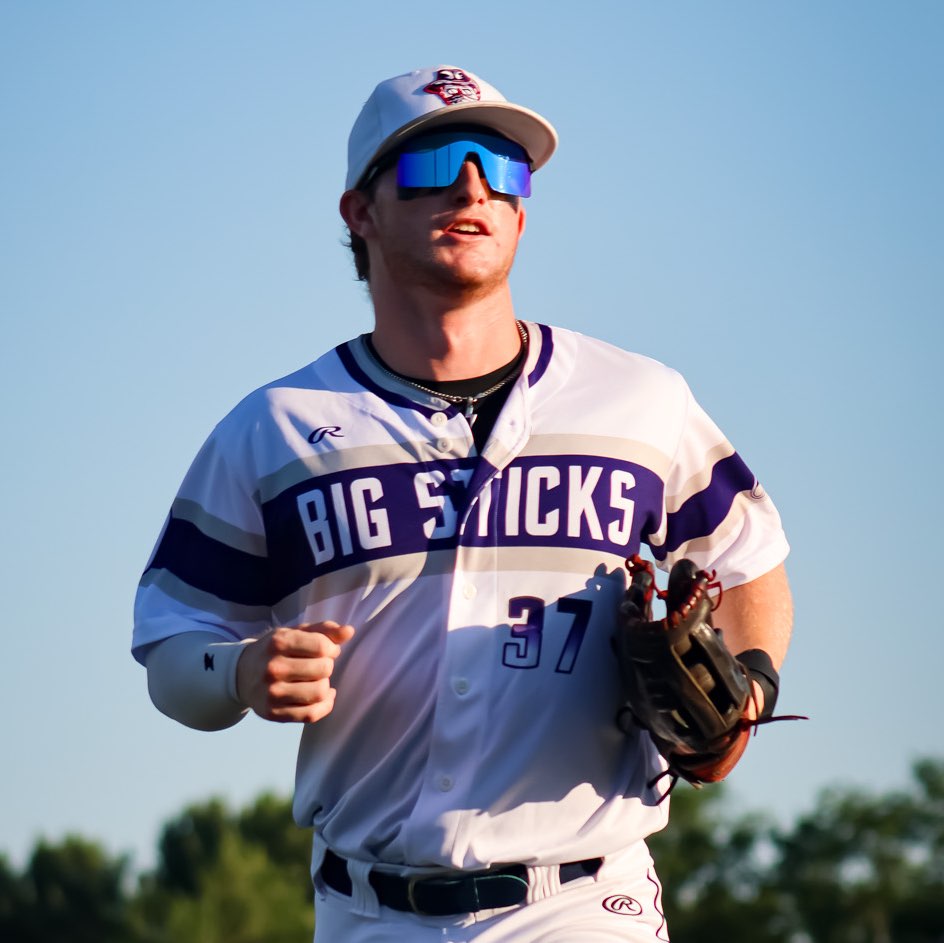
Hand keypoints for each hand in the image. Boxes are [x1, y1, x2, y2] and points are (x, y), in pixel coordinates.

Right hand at [236, 621, 354, 722]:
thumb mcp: (295, 632)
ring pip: (319, 693)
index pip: (322, 646)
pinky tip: (323, 696)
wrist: (241, 674)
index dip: (332, 649)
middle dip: (327, 666)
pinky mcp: (273, 713)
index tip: (327, 650)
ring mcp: (272, 693)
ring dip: (325, 686)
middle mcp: (273, 668)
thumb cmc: (275, 650)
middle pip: (323, 670)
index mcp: (279, 642)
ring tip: (318, 680)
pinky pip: (311, 715)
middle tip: (319, 665)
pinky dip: (324, 705)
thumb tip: (349, 631)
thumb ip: (323, 630)